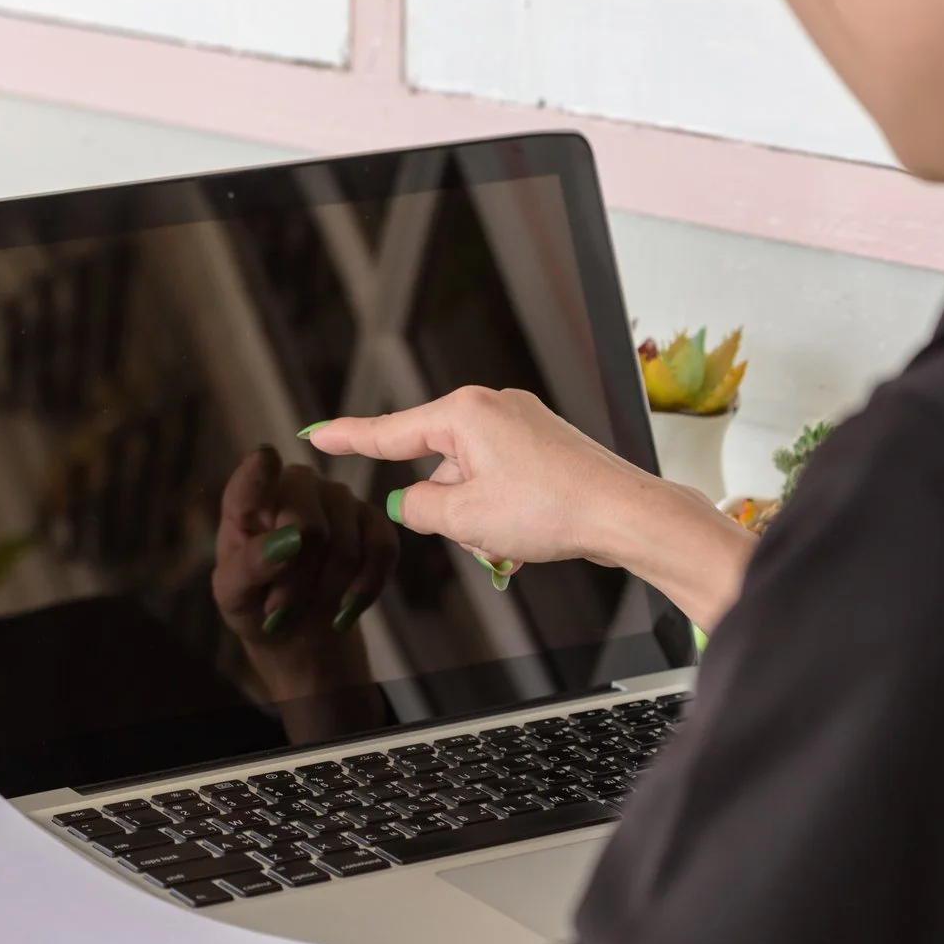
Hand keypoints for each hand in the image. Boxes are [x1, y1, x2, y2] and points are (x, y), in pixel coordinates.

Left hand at [211, 447, 396, 725]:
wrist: (298, 630)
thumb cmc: (256, 603)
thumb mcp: (235, 595)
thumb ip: (251, 566)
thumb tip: (289, 542)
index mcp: (248, 500)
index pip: (251, 480)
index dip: (260, 471)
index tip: (266, 460)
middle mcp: (294, 486)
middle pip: (307, 522)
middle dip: (298, 576)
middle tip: (282, 605)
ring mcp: (337, 498)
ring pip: (345, 543)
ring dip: (329, 587)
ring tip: (311, 605)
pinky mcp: (372, 520)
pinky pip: (382, 549)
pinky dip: (367, 585)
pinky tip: (348, 606)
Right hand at [309, 387, 757, 628]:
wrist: (625, 514)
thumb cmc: (554, 509)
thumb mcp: (465, 519)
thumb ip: (422, 508)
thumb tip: (415, 502)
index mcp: (465, 413)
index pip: (391, 431)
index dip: (349, 438)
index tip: (318, 434)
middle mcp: (494, 406)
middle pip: (439, 463)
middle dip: (450, 507)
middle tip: (478, 533)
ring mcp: (524, 422)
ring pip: (472, 477)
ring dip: (479, 514)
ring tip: (514, 537)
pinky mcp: (546, 443)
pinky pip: (503, 478)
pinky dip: (505, 509)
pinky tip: (529, 532)